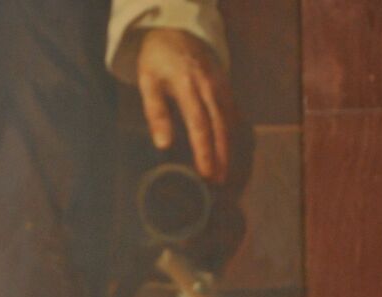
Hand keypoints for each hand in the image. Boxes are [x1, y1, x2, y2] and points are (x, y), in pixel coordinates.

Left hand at [135, 28, 233, 183]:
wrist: (177, 30)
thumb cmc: (158, 60)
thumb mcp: (148, 83)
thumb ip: (156, 113)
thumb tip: (163, 145)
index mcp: (187, 86)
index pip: (199, 124)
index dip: (203, 150)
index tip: (205, 173)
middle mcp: (210, 86)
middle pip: (220, 126)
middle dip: (221, 156)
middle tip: (220, 181)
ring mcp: (222, 85)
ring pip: (230, 121)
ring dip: (229, 148)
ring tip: (225, 174)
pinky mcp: (227, 86)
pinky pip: (233, 113)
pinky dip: (233, 134)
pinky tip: (230, 152)